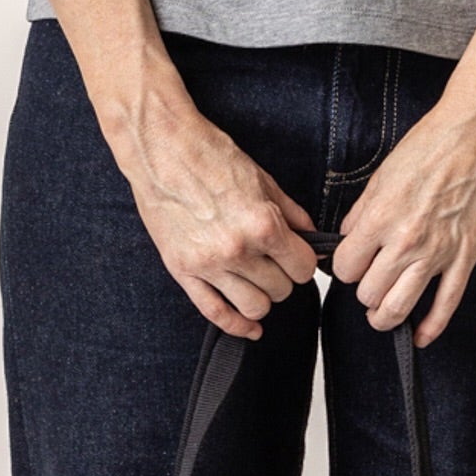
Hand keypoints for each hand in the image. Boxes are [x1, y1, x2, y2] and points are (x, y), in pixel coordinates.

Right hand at [119, 90, 318, 336]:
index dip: (303, 263)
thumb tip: (313, 240)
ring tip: (258, 281)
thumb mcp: (263, 180)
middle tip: (274, 262)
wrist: (162, 148)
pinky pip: (215, 312)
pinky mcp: (182, 270)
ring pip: (254, 307)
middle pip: (281, 290)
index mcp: (262, 224)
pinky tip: (250, 327)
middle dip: (283, 277)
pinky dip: (238, 325)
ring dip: (262, 298)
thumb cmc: (210, 156)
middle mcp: (237, 249)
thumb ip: (292, 214)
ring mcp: (208, 263)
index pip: (303, 268)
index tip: (296, 257)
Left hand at [332, 89, 475, 342]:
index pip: (344, 268)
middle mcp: (405, 241)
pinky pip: (446, 304)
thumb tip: (347, 238)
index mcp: (379, 218)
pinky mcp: (465, 257)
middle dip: (363, 290)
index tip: (350, 264)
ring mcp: (438, 253)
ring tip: (382, 313)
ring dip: (385, 316)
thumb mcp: (382, 174)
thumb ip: (361, 212)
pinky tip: (420, 335)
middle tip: (369, 281)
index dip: (344, 269)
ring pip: (398, 307)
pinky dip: (430, 327)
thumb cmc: (432, 145)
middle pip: (368, 293)